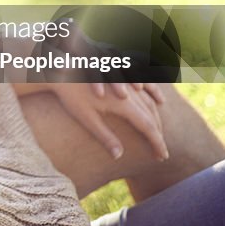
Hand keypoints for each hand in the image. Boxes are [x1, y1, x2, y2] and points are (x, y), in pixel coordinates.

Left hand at [50, 83, 168, 161]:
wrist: (61, 68)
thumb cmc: (71, 95)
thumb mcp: (86, 118)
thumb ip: (104, 136)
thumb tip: (118, 155)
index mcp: (124, 104)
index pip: (147, 127)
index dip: (157, 142)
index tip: (163, 157)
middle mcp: (130, 92)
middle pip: (151, 114)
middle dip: (158, 133)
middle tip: (161, 152)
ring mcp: (127, 80)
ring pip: (150, 99)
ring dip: (158, 116)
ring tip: (159, 133)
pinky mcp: (123, 72)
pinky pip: (146, 83)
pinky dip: (154, 93)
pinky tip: (159, 101)